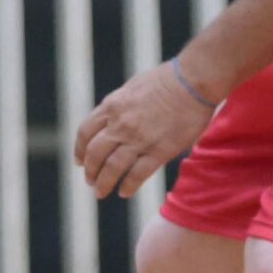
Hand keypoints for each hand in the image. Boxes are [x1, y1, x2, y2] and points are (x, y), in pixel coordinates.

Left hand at [73, 63, 216, 200]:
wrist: (192, 81)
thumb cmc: (166, 80)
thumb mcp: (132, 87)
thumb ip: (119, 105)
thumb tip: (111, 118)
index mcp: (112, 107)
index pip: (85, 133)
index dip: (79, 150)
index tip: (80, 161)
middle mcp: (121, 125)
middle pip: (95, 154)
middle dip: (90, 171)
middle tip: (90, 181)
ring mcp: (139, 139)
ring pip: (112, 168)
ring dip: (103, 183)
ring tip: (101, 192)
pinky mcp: (160, 151)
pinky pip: (137, 174)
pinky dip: (128, 186)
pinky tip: (124, 192)